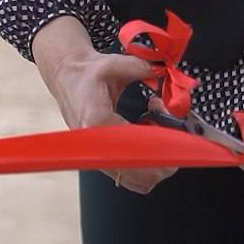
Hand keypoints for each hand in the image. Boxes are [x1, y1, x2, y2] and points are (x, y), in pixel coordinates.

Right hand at [32, 15, 176, 193]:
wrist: (66, 78)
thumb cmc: (86, 74)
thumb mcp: (114, 63)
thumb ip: (140, 68)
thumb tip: (162, 73)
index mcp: (97, 121)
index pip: (136, 150)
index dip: (161, 149)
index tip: (177, 140)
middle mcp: (94, 143)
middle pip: (140, 175)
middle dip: (164, 159)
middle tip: (171, 135)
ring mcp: (95, 153)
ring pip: (136, 180)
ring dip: (155, 162)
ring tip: (155, 134)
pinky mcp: (99, 156)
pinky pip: (128, 175)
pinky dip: (144, 163)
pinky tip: (146, 140)